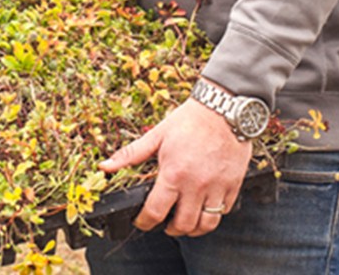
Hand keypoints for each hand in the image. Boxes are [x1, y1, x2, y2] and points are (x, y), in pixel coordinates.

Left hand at [100, 97, 251, 236]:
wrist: (224, 108)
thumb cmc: (190, 120)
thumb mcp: (156, 135)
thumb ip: (130, 154)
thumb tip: (105, 166)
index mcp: (173, 174)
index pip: (155, 212)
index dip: (144, 222)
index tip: (142, 222)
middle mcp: (196, 185)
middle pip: (182, 225)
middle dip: (170, 229)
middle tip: (165, 224)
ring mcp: (217, 187)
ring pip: (206, 224)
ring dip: (193, 229)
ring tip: (185, 222)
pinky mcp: (233, 184)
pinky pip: (225, 211)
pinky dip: (213, 215)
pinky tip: (205, 207)